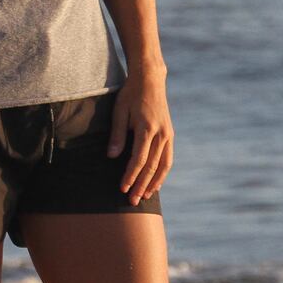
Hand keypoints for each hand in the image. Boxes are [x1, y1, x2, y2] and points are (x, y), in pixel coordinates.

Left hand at [109, 72, 173, 204]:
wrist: (150, 80)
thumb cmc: (130, 95)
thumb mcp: (119, 111)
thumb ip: (117, 134)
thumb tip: (111, 157)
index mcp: (147, 129)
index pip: (138, 159)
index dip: (130, 176)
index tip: (122, 188)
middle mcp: (161, 134)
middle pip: (152, 166)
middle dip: (141, 185)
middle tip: (132, 201)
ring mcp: (168, 135)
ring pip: (163, 165)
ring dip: (154, 183)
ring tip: (145, 197)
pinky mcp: (170, 134)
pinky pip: (168, 158)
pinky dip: (162, 172)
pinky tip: (155, 182)